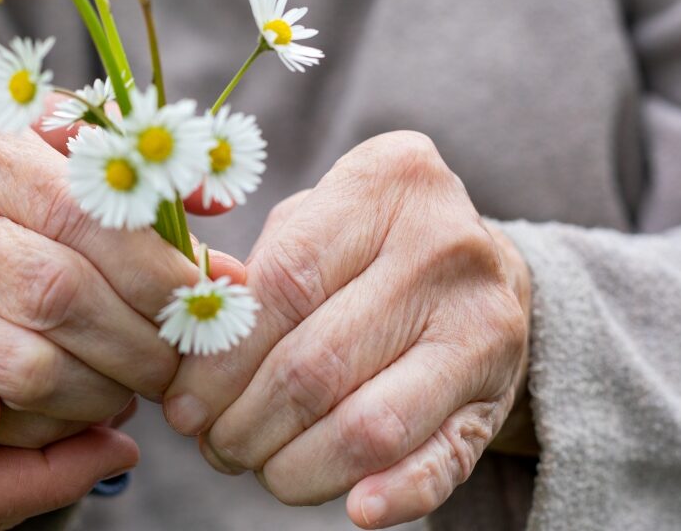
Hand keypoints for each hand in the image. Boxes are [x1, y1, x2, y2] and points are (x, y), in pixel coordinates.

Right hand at [0, 112, 243, 447]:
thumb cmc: (35, 189)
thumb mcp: (81, 160)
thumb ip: (148, 186)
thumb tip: (223, 252)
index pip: (80, 212)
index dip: (154, 268)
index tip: (203, 299)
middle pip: (54, 292)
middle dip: (139, 340)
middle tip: (183, 359)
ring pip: (25, 365)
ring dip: (104, 390)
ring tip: (140, 382)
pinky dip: (59, 425)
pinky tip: (90, 405)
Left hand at [164, 132, 531, 527]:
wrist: (483, 268)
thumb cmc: (364, 245)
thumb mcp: (313, 222)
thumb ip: (253, 276)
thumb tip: (188, 360)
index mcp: (388, 182)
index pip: (283, 284)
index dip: (219, 359)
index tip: (181, 404)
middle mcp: (445, 245)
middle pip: (316, 365)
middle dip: (246, 423)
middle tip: (214, 445)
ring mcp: (485, 322)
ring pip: (368, 425)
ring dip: (295, 466)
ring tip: (259, 466)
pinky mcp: (499, 393)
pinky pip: (444, 460)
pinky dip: (398, 495)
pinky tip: (356, 510)